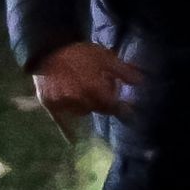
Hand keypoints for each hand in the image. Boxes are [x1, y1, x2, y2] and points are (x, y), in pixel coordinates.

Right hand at [31, 42, 145, 120]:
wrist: (48, 47)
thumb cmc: (79, 52)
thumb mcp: (105, 57)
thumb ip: (123, 71)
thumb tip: (141, 82)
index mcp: (95, 90)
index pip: (113, 107)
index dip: (121, 107)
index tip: (128, 107)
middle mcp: (79, 100)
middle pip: (98, 109)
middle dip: (102, 102)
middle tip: (102, 90)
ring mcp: (63, 104)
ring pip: (81, 112)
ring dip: (87, 107)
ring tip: (85, 93)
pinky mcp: (50, 104)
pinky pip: (61, 121)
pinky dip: (68, 131)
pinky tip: (73, 142)